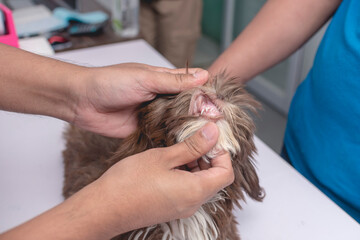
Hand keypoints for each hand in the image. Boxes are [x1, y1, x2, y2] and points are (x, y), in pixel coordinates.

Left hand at [72, 63, 208, 137]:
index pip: (191, 84)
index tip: (220, 105)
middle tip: (217, 126)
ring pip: (177, 122)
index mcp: (163, 80)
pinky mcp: (145, 130)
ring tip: (207, 138)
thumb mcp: (145, 78)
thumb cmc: (110, 82)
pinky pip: (163, 135)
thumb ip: (173, 81)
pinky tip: (185, 146)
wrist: (82, 102)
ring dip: (188, 128)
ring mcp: (154, 115)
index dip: (206, 93)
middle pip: (187, 106)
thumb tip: (203, 75)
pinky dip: (173, 139)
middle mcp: (161, 97)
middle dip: (200, 114)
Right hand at [91, 122, 233, 237]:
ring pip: (201, 183)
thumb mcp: (164, 157)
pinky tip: (169, 161)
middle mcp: (192, 203)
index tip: (210, 138)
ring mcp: (182, 208)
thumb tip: (213, 133)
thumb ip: (192, 146)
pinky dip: (186, 173)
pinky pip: (188, 190)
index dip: (222, 153)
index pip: (226, 173)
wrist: (104, 208)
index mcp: (195, 191)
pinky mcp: (171, 208)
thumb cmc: (130, 182)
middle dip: (209, 156)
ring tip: (178, 149)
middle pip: (215, 179)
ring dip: (196, 164)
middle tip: (193, 139)